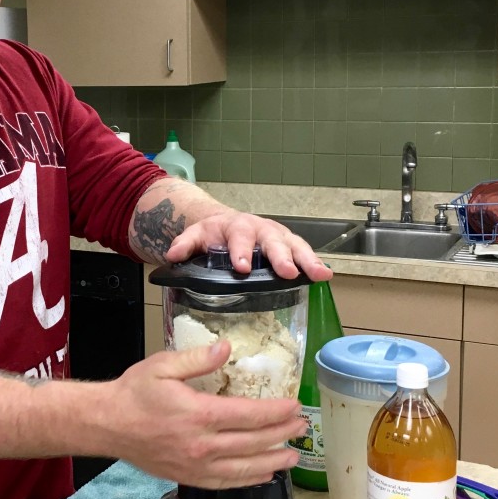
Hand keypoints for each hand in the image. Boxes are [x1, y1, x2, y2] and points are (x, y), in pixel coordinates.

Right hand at [106, 341, 306, 488]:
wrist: (106, 424)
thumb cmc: (133, 393)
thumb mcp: (163, 366)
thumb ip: (198, 358)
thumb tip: (226, 348)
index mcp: (198, 414)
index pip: (250, 415)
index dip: (277, 411)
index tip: (294, 406)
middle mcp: (201, 444)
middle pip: (253, 442)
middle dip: (282, 434)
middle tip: (301, 427)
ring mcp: (195, 465)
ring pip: (244, 468)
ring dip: (272, 461)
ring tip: (292, 456)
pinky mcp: (187, 477)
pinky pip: (225, 483)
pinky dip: (247, 480)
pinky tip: (261, 474)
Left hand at [166, 211, 331, 280]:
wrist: (224, 223)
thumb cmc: (212, 234)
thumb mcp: (194, 235)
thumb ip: (184, 245)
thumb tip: (172, 256)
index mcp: (236, 226)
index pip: (238, 237)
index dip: (240, 251)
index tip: (241, 268)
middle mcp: (260, 228)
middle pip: (272, 240)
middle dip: (280, 256)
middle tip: (287, 272)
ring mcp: (277, 236)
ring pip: (294, 245)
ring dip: (307, 259)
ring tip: (320, 274)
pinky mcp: (288, 245)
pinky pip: (302, 252)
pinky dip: (314, 262)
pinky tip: (325, 275)